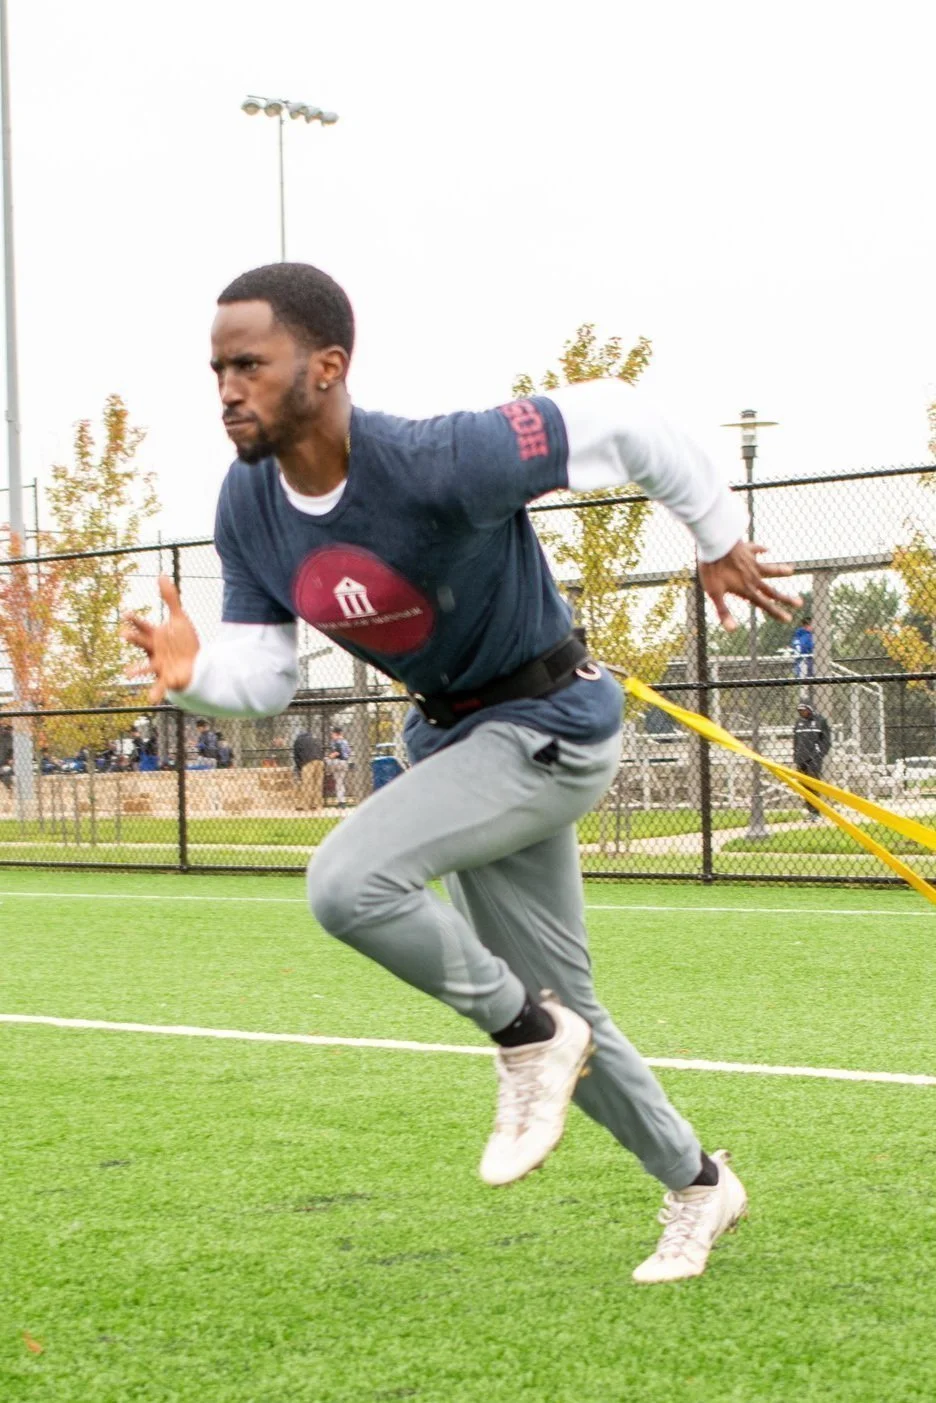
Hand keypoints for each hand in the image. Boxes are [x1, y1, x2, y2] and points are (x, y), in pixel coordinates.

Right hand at [122, 575, 199, 702]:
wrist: (196, 664)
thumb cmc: (183, 642)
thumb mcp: (179, 618)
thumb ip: (170, 598)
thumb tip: (161, 575)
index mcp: (155, 636)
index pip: (142, 625)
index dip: (134, 619)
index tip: (125, 612)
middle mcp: (153, 650)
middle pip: (141, 642)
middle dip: (133, 638)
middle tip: (124, 634)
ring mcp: (159, 665)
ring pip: (145, 666)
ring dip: (136, 670)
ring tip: (127, 673)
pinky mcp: (167, 678)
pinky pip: (160, 686)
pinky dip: (155, 692)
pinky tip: (150, 698)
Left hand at [699, 540, 801, 631]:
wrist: (715, 545)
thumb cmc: (712, 571)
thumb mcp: (715, 594)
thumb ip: (724, 612)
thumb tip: (732, 630)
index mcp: (747, 590)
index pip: (765, 604)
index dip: (777, 613)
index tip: (789, 619)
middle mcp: (753, 578)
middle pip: (772, 590)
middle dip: (786, 598)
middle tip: (800, 603)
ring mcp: (752, 563)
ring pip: (770, 569)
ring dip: (780, 570)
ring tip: (791, 571)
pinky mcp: (747, 550)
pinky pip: (757, 550)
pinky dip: (762, 550)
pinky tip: (767, 549)